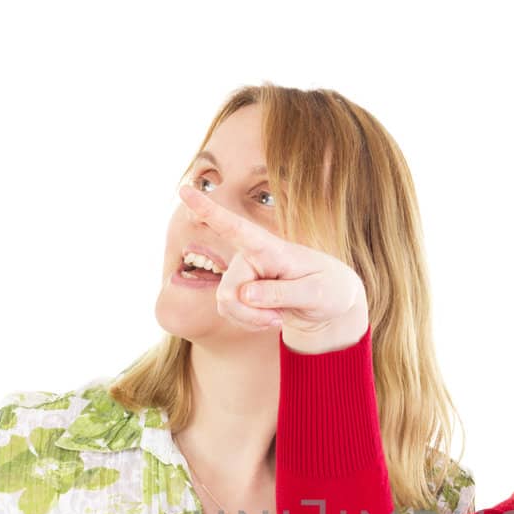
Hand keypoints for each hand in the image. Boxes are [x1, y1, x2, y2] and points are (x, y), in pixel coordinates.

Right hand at [176, 184, 368, 353]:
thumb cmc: (329, 288)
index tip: (184, 189)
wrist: (329, 303)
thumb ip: (283, 293)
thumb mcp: (316, 293)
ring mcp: (242, 274)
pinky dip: (249, 323)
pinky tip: (269, 318)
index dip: (208, 210)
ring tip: (278, 316)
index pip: (236, 227)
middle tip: (277, 319)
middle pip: (229, 290)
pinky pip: (229, 313)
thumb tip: (244, 294)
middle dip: (250, 313)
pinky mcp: (239, 292)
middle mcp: (250, 256)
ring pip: (226, 304)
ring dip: (251, 320)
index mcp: (270, 247)